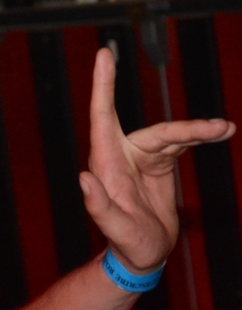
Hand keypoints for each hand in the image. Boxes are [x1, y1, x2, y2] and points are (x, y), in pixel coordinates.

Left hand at [81, 47, 234, 272]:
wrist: (143, 255)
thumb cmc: (126, 245)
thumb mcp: (115, 230)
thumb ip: (99, 206)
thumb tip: (83, 178)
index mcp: (106, 166)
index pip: (102, 117)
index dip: (103, 85)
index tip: (104, 54)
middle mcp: (121, 156)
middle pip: (156, 129)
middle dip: (187, 128)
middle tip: (217, 127)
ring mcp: (141, 157)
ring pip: (173, 134)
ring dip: (199, 131)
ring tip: (225, 130)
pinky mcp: (159, 162)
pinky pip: (181, 141)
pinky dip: (201, 136)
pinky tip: (220, 132)